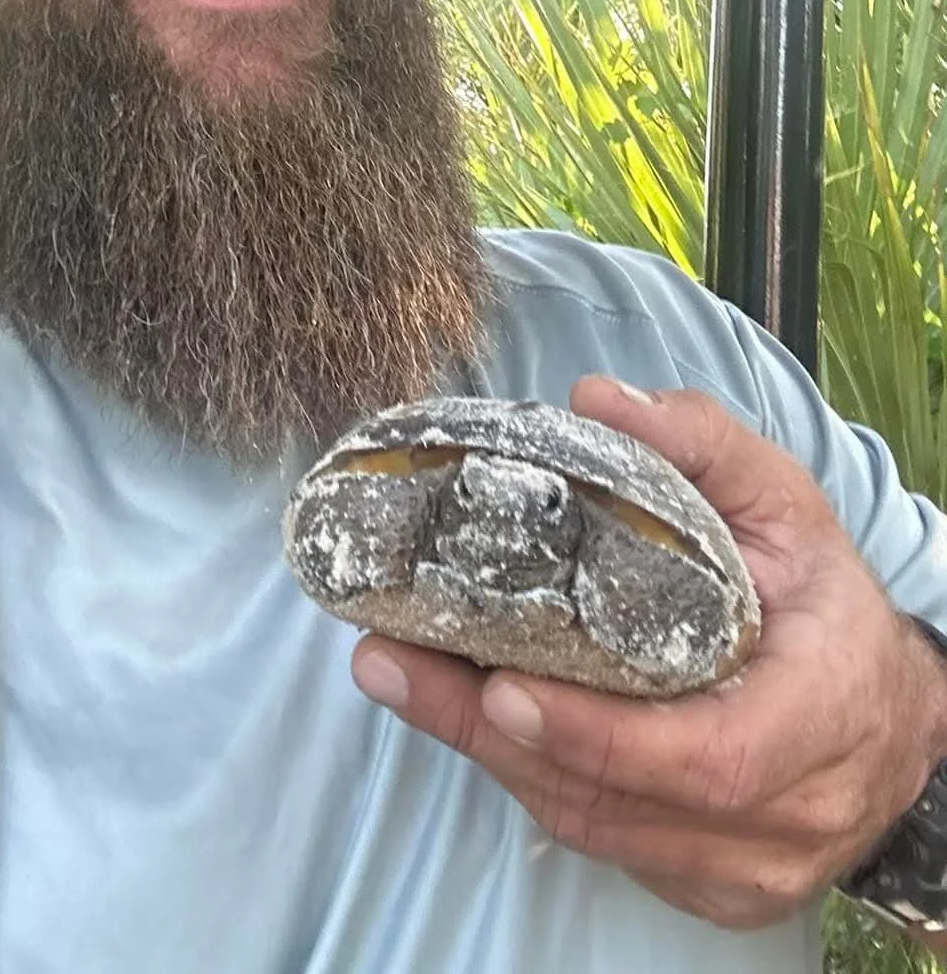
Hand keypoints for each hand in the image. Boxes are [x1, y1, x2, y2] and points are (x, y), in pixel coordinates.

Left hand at [349, 376, 946, 929]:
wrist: (889, 710)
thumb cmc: (826, 600)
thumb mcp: (783, 501)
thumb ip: (699, 443)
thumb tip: (594, 400)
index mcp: (821, 709)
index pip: (708, 756)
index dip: (598, 734)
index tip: (502, 686)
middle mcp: (792, 811)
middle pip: (622, 799)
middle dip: (494, 734)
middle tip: (395, 662)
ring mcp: (750, 865)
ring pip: (597, 826)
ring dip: (490, 754)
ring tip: (401, 674)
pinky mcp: (711, 885)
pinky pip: (602, 839)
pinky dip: (530, 776)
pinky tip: (465, 714)